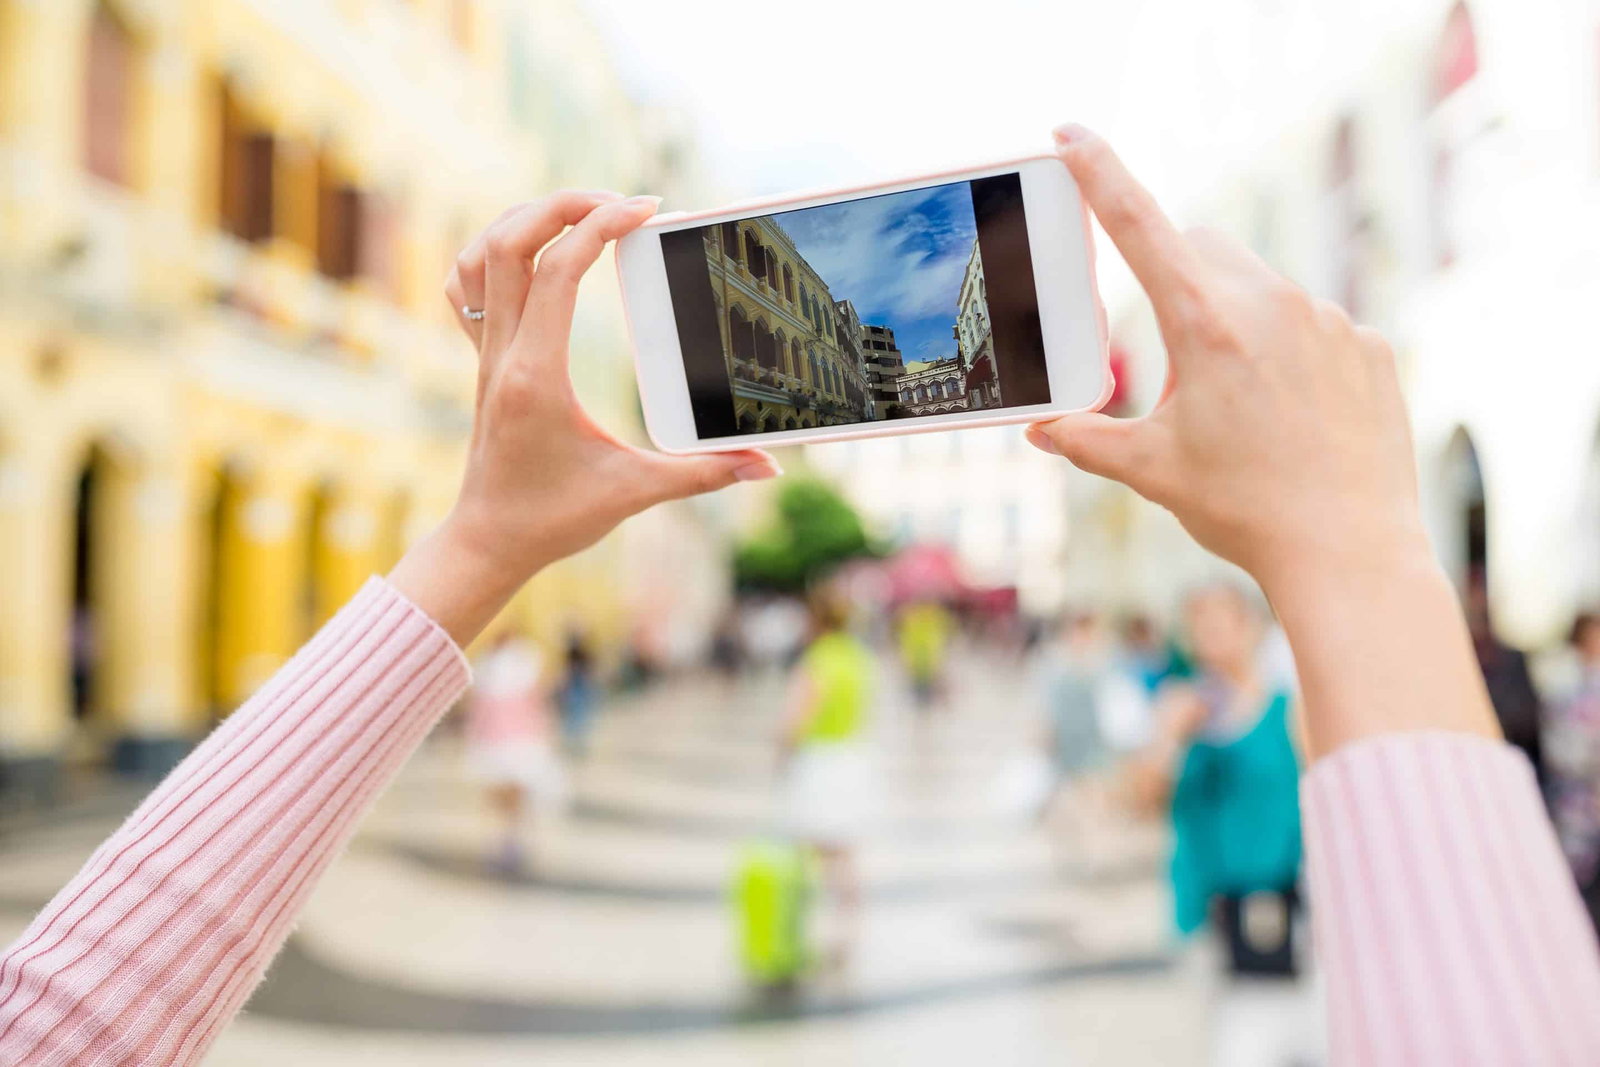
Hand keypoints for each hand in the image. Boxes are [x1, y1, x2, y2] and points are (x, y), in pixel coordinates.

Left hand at [390, 191, 779, 643]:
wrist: (488, 543)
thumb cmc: (554, 520)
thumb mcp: (634, 495)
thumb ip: (703, 475)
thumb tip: (767, 468)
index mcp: (537, 375)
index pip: (559, 270)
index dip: (602, 225)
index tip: (647, 207)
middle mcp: (502, 354)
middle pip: (510, 242)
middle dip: (564, 204)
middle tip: (622, 202)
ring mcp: (484, 354)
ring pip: (481, 255)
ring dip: (526, 220)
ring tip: (582, 215)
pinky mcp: (480, 361)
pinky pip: (466, 286)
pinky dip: (492, 252)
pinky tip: (532, 251)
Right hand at [1026, 126, 1428, 595]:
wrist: (1349, 553)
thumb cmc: (1243, 510)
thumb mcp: (1151, 471)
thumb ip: (1087, 440)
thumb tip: (1040, 431)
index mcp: (1206, 324)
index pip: (1139, 226)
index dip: (1099, 173)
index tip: (1070, 135)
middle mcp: (1272, 304)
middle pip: (1205, 248)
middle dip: (1176, 274)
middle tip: (1173, 354)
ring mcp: (1329, 321)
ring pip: (1262, 286)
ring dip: (1234, 319)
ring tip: (1241, 405)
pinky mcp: (1369, 346)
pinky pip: (1314, 324)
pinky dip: (1289, 351)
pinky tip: (1290, 416)